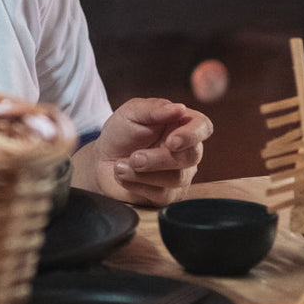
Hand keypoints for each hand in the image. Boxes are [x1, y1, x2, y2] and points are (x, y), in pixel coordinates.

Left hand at [71, 98, 212, 205]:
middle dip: (159, 158)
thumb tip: (180, 108)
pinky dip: (137, 185)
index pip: (203, 127)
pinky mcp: (167, 195)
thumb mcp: (131, 113)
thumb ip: (154, 109)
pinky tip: (123, 176)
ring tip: (121, 166)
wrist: (101, 160)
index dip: (192, 135)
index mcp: (181, 124)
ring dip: (144, 173)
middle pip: (191, 156)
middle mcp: (186, 150)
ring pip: (177, 178)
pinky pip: (162, 195)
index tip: (172, 141)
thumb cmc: (121, 134)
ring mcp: (179, 174)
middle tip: (134, 157)